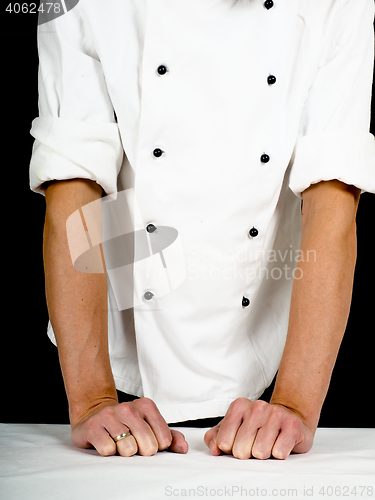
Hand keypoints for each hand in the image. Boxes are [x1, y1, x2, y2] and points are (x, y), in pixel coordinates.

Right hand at [71, 397, 187, 456]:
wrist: (95, 414)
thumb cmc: (127, 424)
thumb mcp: (150, 426)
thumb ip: (171, 436)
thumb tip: (183, 448)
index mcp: (146, 405)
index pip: (164, 440)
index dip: (156, 446)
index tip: (146, 440)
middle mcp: (129, 407)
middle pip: (148, 446)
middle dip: (141, 451)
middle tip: (132, 443)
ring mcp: (110, 415)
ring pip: (128, 449)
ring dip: (124, 452)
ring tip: (118, 441)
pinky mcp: (93, 426)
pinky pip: (108, 450)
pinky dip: (108, 452)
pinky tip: (106, 441)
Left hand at [204, 398, 313, 459]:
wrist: (290, 417)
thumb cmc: (258, 427)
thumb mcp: (233, 428)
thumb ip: (215, 437)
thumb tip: (214, 449)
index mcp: (239, 406)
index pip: (223, 442)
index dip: (231, 449)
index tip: (240, 442)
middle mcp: (257, 406)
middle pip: (241, 450)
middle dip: (248, 453)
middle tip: (256, 444)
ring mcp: (275, 414)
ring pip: (260, 453)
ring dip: (264, 454)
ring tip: (269, 443)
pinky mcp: (292, 425)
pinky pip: (279, 453)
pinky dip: (279, 454)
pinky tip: (280, 442)